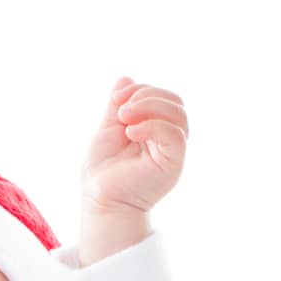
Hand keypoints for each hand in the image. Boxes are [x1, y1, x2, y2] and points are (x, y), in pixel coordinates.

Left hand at [79, 77, 188, 260]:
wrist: (101, 202)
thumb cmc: (102, 174)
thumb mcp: (108, 130)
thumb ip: (118, 106)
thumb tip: (126, 78)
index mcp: (155, 130)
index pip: (162, 97)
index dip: (141, 89)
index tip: (117, 98)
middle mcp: (168, 139)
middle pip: (175, 101)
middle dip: (147, 95)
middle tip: (121, 109)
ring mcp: (172, 152)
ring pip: (179, 114)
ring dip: (150, 107)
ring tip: (124, 118)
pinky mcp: (173, 164)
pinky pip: (174, 134)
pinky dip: (152, 126)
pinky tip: (131, 133)